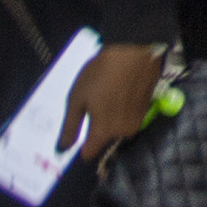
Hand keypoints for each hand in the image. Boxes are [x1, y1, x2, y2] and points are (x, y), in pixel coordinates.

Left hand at [60, 41, 167, 161]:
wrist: (135, 52)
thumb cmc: (101, 74)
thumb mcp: (77, 98)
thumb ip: (69, 127)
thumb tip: (61, 150)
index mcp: (102, 132)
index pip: (89, 153)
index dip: (81, 146)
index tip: (77, 132)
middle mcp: (121, 133)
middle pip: (103, 140)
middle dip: (96, 128)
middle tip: (91, 104)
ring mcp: (136, 123)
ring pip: (116, 129)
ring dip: (110, 119)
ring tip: (106, 96)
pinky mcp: (145, 112)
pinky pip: (127, 119)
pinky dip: (121, 111)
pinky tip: (118, 93)